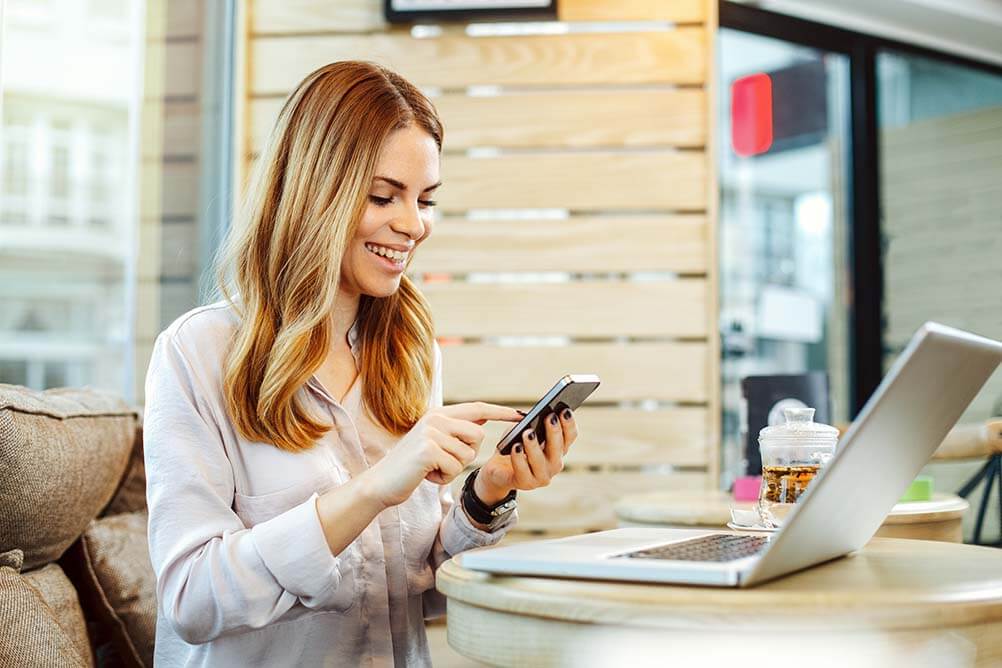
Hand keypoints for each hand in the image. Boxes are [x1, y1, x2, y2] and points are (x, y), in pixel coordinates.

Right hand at [362, 402, 521, 508]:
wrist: (380, 483)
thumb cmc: (411, 466)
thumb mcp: (435, 442)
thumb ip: (457, 430)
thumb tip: (484, 418)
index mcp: (439, 414)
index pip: (478, 408)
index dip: (501, 411)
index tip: (521, 414)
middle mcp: (436, 418)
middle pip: (479, 436)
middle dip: (467, 455)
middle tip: (443, 461)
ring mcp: (432, 433)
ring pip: (468, 455)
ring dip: (453, 469)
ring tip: (431, 468)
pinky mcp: (429, 450)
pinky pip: (455, 468)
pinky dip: (443, 478)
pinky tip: (426, 475)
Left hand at [476, 408, 577, 503]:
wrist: (498, 469)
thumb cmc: (514, 444)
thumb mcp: (523, 429)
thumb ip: (531, 423)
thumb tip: (534, 417)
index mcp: (559, 449)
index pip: (570, 436)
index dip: (569, 424)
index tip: (564, 410)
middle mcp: (554, 464)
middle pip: (558, 448)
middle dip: (554, 432)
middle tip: (549, 417)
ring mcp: (542, 476)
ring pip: (541, 461)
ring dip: (534, 446)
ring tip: (528, 433)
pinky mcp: (526, 484)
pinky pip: (523, 471)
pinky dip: (519, 458)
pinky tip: (515, 447)